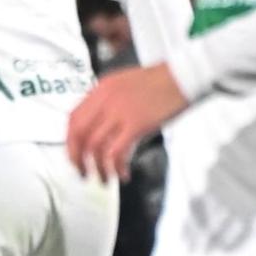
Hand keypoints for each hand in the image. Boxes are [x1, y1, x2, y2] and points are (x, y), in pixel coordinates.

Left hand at [65, 63, 188, 182]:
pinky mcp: (136, 124)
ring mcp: (120, 111)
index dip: (70, 141)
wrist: (185, 75)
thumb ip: (109, 102)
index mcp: (101, 88)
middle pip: (79, 135)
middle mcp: (106, 99)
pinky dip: (116, 167)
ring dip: (98, 168)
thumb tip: (99, 127)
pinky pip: (117, 152)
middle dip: (77, 158)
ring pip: (96, 147)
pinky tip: (123, 174)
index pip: (73, 119)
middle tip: (83, 172)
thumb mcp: (125, 84)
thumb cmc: (161, 81)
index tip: (74, 155)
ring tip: (105, 179)